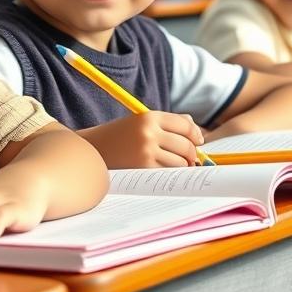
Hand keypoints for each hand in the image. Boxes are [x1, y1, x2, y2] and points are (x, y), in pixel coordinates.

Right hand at [79, 111, 203, 168]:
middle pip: (186, 145)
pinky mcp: (142, 169)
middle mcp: (149, 133)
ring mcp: (146, 152)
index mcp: (149, 117)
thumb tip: (196, 130)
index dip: (196, 135)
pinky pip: (168, 173)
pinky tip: (168, 173)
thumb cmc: (119, 136)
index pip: (185, 125)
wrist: (91, 150)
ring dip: (184, 166)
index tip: (199, 141)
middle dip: (193, 154)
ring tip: (180, 166)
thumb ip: (168, 123)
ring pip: (180, 162)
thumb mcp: (140, 123)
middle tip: (192, 159)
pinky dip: (172, 174)